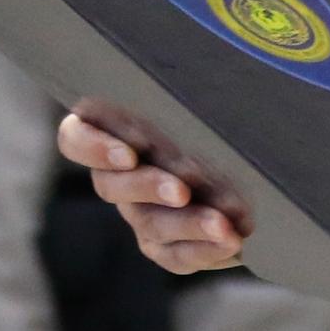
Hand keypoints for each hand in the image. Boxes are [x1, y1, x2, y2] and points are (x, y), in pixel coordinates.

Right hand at [59, 109, 251, 273]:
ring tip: (225, 228)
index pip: (76, 138)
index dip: (93, 148)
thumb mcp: (202, 95)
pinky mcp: (164, 243)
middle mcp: (118, 176)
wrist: (253, 154)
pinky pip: (174, 254)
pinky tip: (232, 248)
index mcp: (115, 130)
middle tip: (182, 191)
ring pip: (149, 224)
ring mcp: (138, 212)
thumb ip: (195, 92)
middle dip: (149, 188)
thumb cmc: (218, 109)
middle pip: (113, 186)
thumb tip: (215, 76)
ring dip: (189, 226)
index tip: (128, 153)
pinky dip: (204, 252)